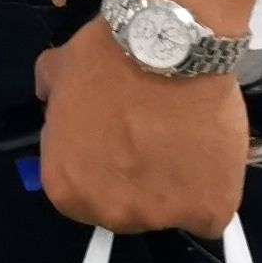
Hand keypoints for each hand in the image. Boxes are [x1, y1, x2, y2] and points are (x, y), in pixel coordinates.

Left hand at [31, 21, 250, 237]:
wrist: (170, 46)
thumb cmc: (108, 59)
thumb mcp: (57, 70)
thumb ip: (50, 97)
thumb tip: (50, 100)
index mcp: (65, 188)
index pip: (80, 193)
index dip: (98, 165)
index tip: (114, 141)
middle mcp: (109, 213)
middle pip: (124, 209)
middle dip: (134, 180)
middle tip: (149, 139)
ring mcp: (161, 216)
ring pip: (169, 211)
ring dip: (174, 185)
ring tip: (182, 140)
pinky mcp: (209, 211)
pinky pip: (210, 215)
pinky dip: (212, 191)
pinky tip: (208, 158)